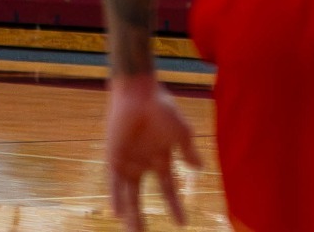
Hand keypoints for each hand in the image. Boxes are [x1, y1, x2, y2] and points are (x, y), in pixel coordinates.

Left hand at [106, 75, 201, 231]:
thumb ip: (188, 151)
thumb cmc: (163, 109)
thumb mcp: (182, 131)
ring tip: (132, 231)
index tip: (183, 224)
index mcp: (161, 160)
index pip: (168, 190)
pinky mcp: (113, 158)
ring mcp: (127, 163)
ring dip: (128, 213)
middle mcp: (143, 165)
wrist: (138, 94)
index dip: (175, 207)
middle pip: (140, 199)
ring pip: (126, 195)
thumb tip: (200, 169)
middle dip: (142, 219)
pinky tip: (117, 210)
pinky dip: (116, 196)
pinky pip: (113, 183)